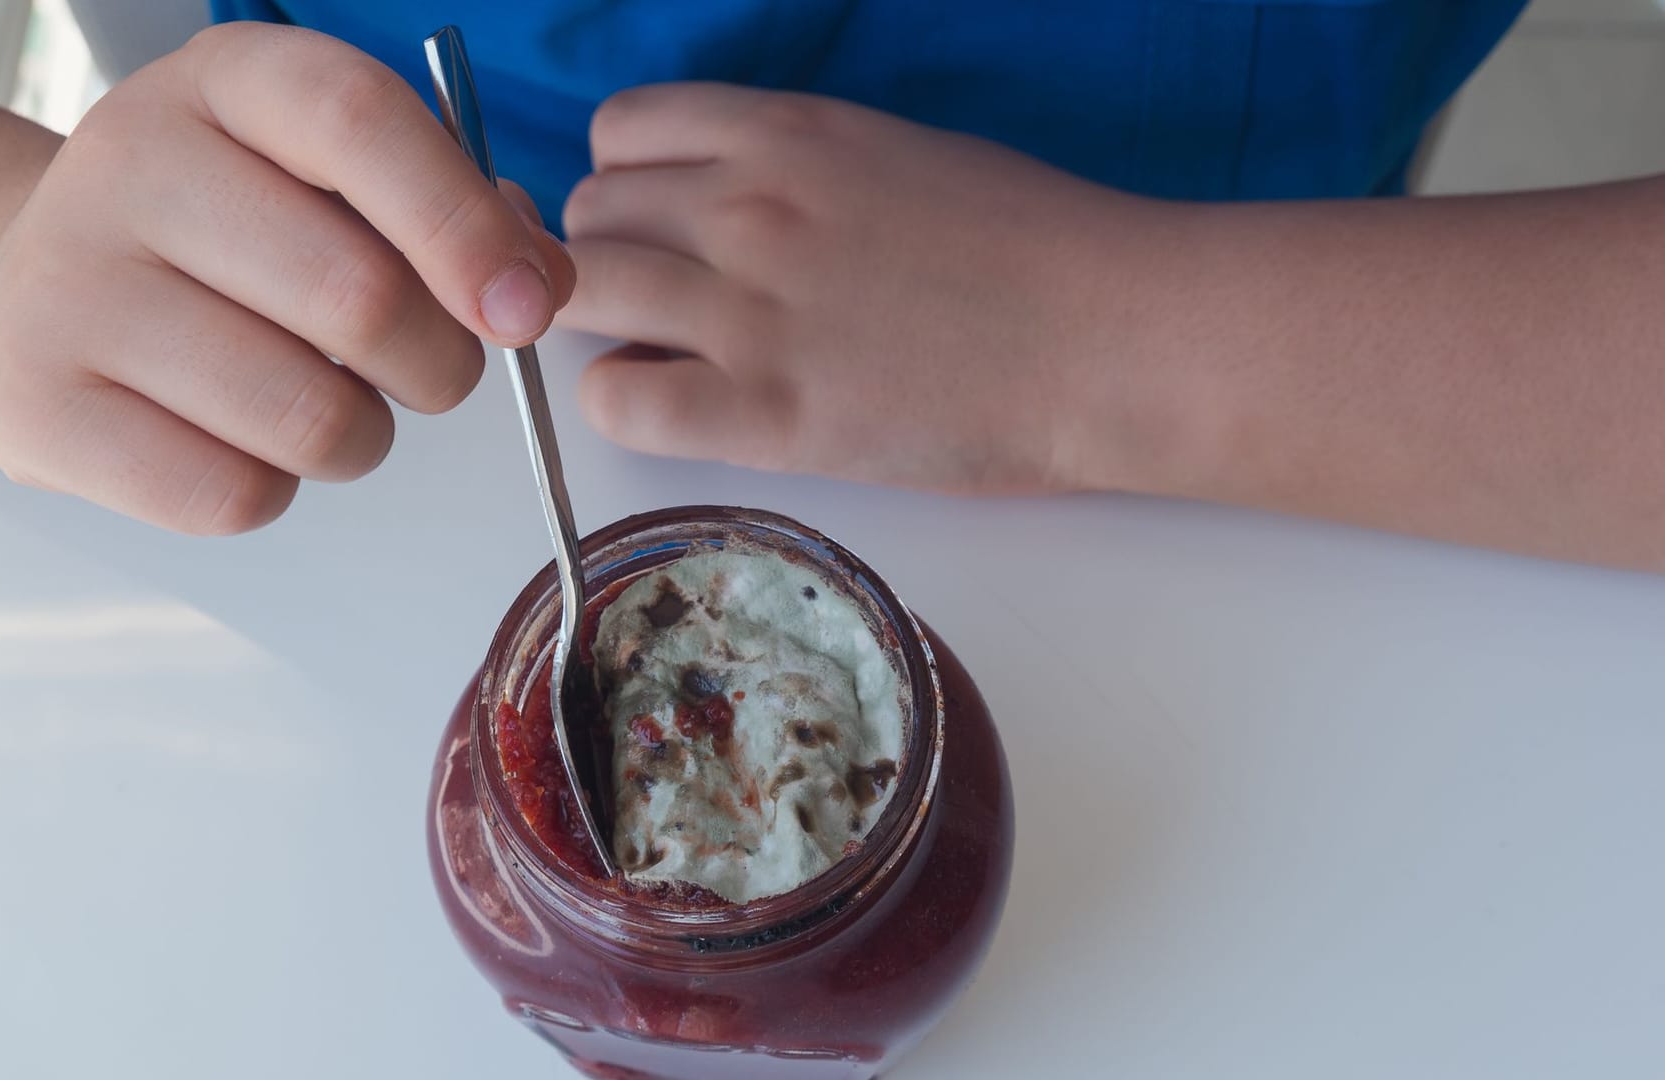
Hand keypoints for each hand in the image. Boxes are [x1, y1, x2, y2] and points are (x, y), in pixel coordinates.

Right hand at [0, 24, 574, 532]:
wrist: (20, 292)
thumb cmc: (227, 242)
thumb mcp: (332, 183)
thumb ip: (457, 216)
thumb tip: (537, 285)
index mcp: (223, 81)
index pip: (358, 119)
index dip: (462, 223)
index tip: (524, 311)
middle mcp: (128, 160)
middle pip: (356, 295)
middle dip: (439, 363)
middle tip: (426, 369)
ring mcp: (65, 285)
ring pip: (306, 415)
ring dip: (362, 436)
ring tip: (323, 401)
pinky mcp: (34, 408)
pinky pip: (231, 494)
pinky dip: (274, 489)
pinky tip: (239, 441)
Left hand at [557, 83, 1171, 495]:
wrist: (1115, 336)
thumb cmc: (1035, 247)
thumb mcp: (895, 156)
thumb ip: (790, 169)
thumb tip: (716, 205)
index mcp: (787, 132)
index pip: (619, 132)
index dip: (629, 186)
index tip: (665, 230)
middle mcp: (750, 206)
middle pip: (590, 217)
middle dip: (616, 262)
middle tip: (672, 310)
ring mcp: (751, 310)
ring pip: (584, 296)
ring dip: (613, 330)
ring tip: (677, 360)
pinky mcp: (768, 414)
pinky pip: (617, 398)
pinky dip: (625, 404)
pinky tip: (685, 409)